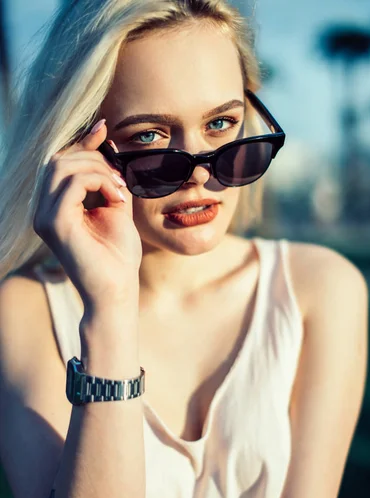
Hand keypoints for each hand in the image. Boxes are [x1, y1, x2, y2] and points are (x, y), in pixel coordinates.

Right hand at [34, 120, 141, 308]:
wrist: (118, 291)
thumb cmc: (118, 255)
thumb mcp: (114, 206)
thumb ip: (105, 178)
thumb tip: (103, 139)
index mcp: (54, 207)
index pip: (59, 163)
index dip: (81, 142)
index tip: (104, 128)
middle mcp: (42, 210)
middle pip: (58, 159)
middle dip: (94, 158)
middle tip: (120, 178)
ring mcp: (44, 217)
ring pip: (62, 167)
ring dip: (98, 170)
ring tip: (120, 190)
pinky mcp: (54, 224)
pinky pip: (73, 183)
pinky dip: (99, 182)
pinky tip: (116, 198)